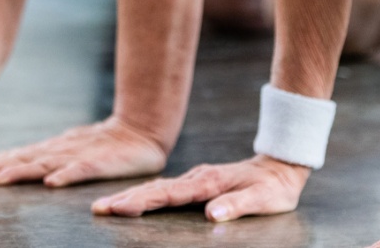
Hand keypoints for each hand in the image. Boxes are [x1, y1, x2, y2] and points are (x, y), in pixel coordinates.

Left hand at [0, 117, 167, 187]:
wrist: (141, 131)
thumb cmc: (105, 145)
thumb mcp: (71, 152)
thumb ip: (49, 159)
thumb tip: (20, 166)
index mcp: (52, 149)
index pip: (17, 156)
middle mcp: (60, 150)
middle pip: (23, 159)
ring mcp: (79, 155)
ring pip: (45, 164)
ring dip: (20, 172)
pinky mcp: (100, 163)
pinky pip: (81, 170)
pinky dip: (65, 175)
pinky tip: (51, 183)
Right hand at [91, 154, 308, 220]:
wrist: (280, 165)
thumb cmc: (273, 187)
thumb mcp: (262, 199)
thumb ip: (236, 206)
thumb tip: (211, 215)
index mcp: (207, 182)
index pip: (169, 194)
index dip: (143, 202)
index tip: (119, 207)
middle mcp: (196, 178)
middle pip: (155, 189)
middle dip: (125, 199)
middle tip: (98, 208)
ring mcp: (195, 179)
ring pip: (157, 188)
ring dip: (131, 197)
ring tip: (107, 205)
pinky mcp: (197, 183)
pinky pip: (165, 189)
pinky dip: (145, 195)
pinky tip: (134, 200)